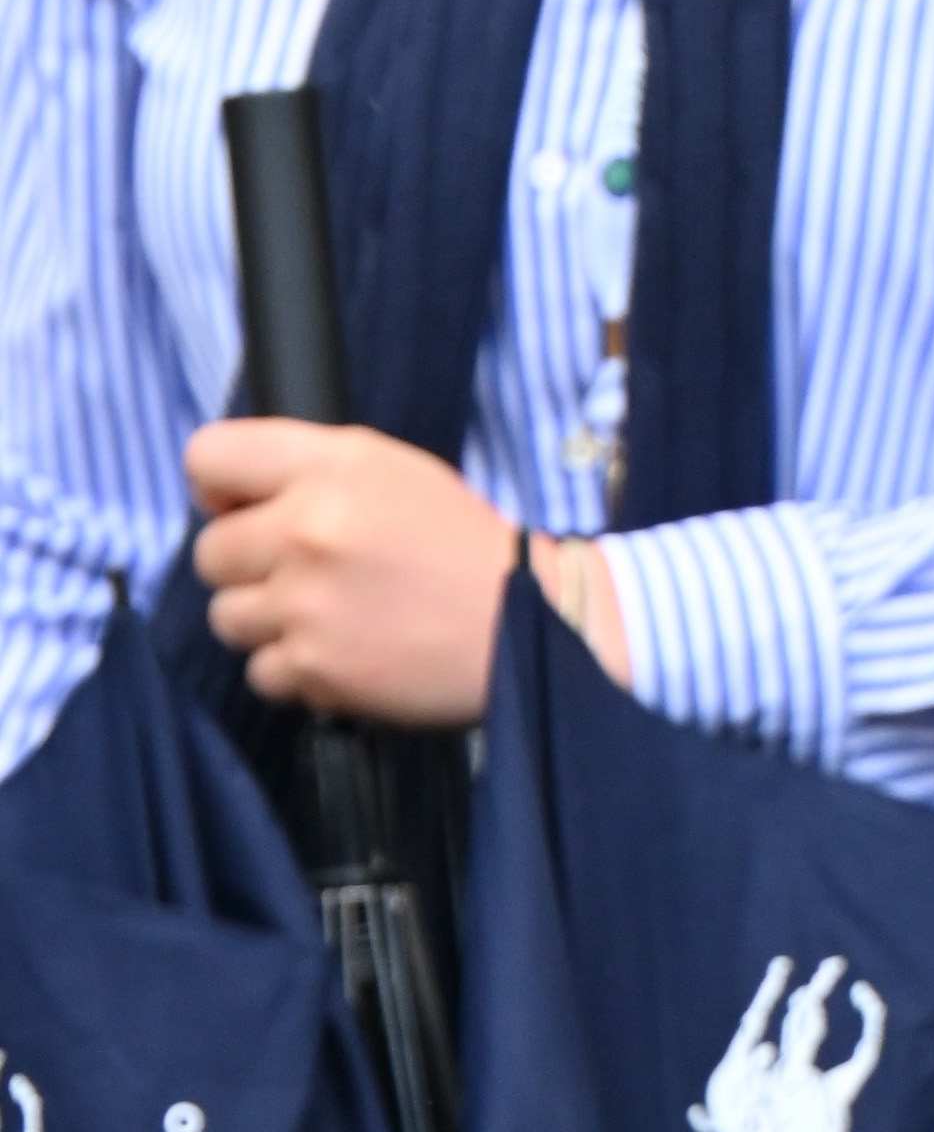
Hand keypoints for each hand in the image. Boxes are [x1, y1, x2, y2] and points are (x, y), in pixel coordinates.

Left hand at [186, 420, 628, 719]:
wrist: (528, 626)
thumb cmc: (461, 547)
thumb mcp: (392, 470)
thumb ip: (306, 469)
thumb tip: (223, 496)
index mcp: (327, 467)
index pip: (206, 457)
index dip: (218, 490)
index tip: (245, 511)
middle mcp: (308, 528)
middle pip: (209, 554)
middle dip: (249, 569)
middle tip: (307, 578)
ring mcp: (306, 602)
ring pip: (228, 618)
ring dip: (270, 625)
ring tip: (331, 621)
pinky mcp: (317, 666)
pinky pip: (262, 673)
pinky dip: (299, 674)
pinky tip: (346, 656)